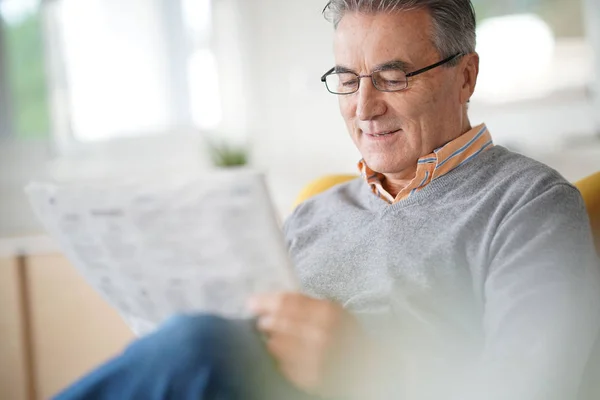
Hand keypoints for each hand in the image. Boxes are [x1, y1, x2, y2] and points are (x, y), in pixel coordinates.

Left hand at [247, 293, 370, 396]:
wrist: (368, 367)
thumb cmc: (348, 335)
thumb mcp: (334, 312)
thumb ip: (307, 305)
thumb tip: (272, 301)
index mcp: (328, 313)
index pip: (287, 302)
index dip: (265, 301)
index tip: (251, 302)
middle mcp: (321, 334)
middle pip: (279, 322)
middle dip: (265, 321)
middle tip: (260, 321)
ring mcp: (315, 358)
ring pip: (277, 345)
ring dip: (271, 340)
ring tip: (272, 337)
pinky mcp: (310, 377)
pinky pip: (283, 365)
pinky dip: (280, 357)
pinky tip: (284, 353)